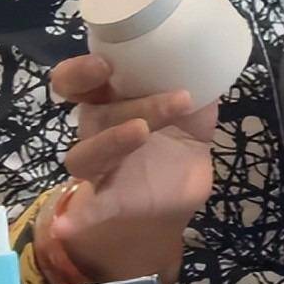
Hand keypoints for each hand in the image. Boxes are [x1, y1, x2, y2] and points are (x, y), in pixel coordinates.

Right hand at [44, 54, 216, 283]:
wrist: (175, 192)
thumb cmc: (177, 133)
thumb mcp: (194, 107)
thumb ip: (200, 83)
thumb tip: (215, 59)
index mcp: (113, 96)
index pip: (81, 78)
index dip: (82, 70)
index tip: (105, 64)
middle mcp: (100, 125)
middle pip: (96, 110)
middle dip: (129, 102)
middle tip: (173, 99)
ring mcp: (101, 165)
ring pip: (89, 153)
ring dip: (114, 140)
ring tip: (142, 131)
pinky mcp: (108, 201)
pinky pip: (88, 209)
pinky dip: (79, 217)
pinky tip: (69, 224)